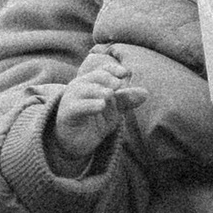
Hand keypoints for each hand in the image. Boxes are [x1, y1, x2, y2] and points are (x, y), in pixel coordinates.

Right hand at [49, 46, 143, 165]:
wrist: (76, 143)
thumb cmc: (94, 122)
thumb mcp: (113, 111)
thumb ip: (125, 100)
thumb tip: (145, 93)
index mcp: (91, 81)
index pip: (103, 70)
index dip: (114, 69)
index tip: (125, 73)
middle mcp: (79, 86)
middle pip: (95, 76)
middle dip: (109, 79)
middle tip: (118, 85)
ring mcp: (71, 98)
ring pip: (86, 89)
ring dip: (99, 90)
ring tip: (110, 95)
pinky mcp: (67, 113)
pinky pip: (78, 106)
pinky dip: (90, 105)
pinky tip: (101, 105)